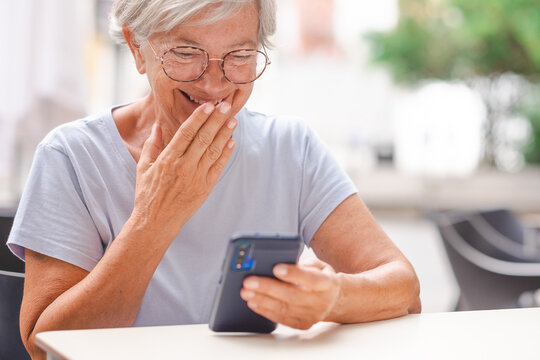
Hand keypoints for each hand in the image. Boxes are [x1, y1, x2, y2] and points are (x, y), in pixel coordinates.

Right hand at [132, 101, 236, 237]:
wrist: (156, 222)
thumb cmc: (148, 194)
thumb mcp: (143, 167)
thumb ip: (152, 145)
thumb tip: (158, 126)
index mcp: (167, 159)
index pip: (186, 133)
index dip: (199, 118)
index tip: (208, 105)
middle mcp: (183, 167)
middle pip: (203, 138)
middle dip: (216, 120)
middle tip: (227, 106)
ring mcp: (196, 178)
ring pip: (213, 151)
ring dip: (225, 134)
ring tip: (233, 120)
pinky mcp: (205, 188)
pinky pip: (218, 167)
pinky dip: (226, 154)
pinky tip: (232, 142)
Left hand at [240, 258, 341, 329]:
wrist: (334, 300)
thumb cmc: (320, 277)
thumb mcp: (317, 265)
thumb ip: (301, 264)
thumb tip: (275, 264)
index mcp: (328, 283)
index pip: (311, 279)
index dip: (293, 274)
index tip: (276, 267)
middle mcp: (321, 302)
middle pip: (292, 295)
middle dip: (268, 287)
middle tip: (249, 281)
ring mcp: (312, 316)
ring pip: (284, 309)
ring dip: (262, 300)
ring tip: (246, 292)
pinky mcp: (303, 324)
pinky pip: (281, 319)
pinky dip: (265, 310)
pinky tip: (253, 302)